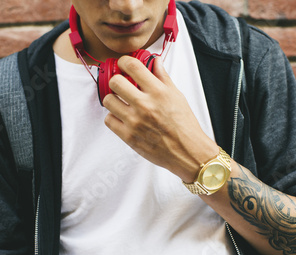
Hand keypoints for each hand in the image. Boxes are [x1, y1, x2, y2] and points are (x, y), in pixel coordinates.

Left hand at [102, 55, 218, 181]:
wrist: (187, 151)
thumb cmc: (184, 125)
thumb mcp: (177, 96)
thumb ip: (163, 77)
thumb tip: (155, 61)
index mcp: (158, 92)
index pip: (132, 66)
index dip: (124, 62)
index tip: (123, 64)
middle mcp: (145, 105)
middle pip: (115, 82)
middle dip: (117, 81)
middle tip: (122, 86)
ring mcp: (135, 121)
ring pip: (108, 101)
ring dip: (113, 100)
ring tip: (122, 103)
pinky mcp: (129, 136)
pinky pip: (109, 120)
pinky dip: (113, 117)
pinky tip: (122, 118)